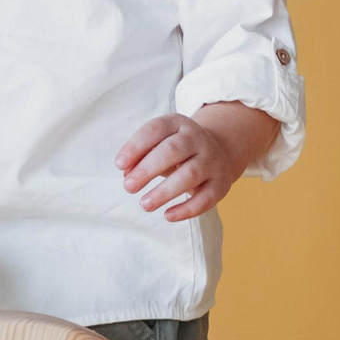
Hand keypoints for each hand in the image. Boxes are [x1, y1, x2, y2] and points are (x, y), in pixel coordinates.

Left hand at [114, 104, 275, 221]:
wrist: (219, 151)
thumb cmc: (177, 150)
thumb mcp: (159, 144)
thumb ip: (140, 156)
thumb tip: (127, 174)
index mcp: (177, 124)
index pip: (155, 129)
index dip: (135, 147)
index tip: (119, 165)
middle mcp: (197, 139)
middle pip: (172, 151)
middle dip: (147, 169)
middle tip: (128, 187)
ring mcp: (211, 161)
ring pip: (189, 175)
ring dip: (164, 191)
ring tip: (144, 204)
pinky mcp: (220, 184)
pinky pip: (205, 198)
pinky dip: (186, 209)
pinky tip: (168, 216)